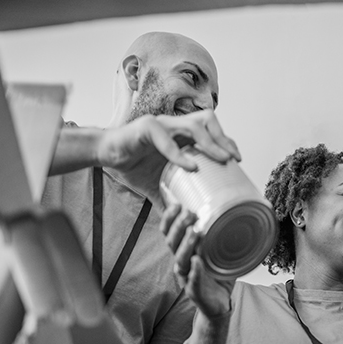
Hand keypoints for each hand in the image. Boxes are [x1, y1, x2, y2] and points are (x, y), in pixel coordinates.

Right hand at [95, 110, 240, 209]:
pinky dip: (179, 153)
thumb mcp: (158, 185)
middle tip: (233, 159)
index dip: (226, 141)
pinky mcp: (146, 128)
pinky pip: (165, 139)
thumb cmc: (133, 165)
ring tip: (221, 160)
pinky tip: (190, 167)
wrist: (106, 156)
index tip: (237, 160)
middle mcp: (174, 125)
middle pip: (208, 121)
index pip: (211, 130)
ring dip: (209, 143)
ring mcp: (161, 124)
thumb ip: (173, 197)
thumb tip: (187, 221)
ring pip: (192, 126)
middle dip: (223, 139)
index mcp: (180, 134)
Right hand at [160, 202, 233, 317]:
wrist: (219, 303)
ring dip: (186, 245)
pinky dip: (194, 272)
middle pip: (172, 243)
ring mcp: (187, 277)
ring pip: (180, 260)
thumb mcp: (218, 250)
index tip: (176, 203)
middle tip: (189, 213)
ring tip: (194, 232)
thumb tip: (235, 204)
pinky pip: (192, 282)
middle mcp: (182, 262)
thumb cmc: (216, 274)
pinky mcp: (195, 292)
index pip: (169, 232)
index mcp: (183, 250)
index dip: (169, 218)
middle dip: (178, 226)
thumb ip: (221, 230)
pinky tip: (197, 262)